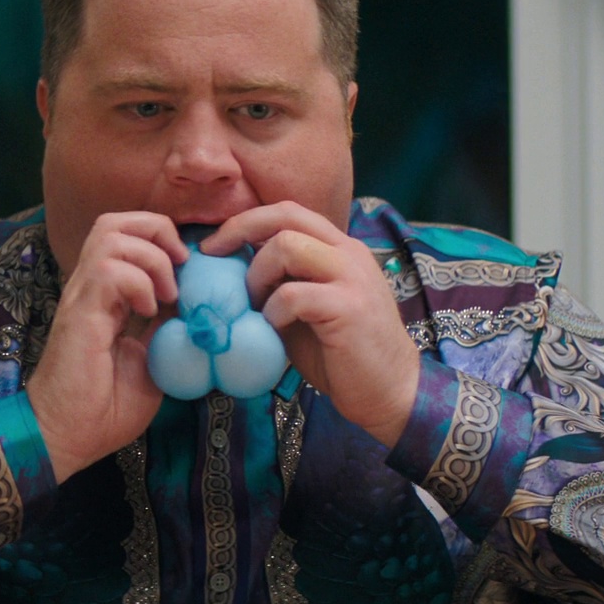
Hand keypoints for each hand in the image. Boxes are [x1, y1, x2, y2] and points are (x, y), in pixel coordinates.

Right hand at [26, 212, 184, 482]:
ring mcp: (82, 297)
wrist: (70, 436)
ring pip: (111, 234)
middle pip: (116, 221)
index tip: (191, 272)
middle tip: (181, 267)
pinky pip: (108, 270)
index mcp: (108, 296)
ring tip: (166, 294)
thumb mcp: (153, 360)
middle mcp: (91, 288)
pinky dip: (137, 282)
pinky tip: (148, 311)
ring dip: (150, 257)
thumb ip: (168, 330)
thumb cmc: (106, 407)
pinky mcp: (79, 312)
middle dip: (157, 231)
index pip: (129, 239)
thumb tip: (198, 307)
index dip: (164, 242)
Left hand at [203, 202, 420, 446]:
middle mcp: (348, 253)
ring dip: (257, 275)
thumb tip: (230, 273)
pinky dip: (272, 311)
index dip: (246, 221)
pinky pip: (292, 294)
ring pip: (286, 246)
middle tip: (213, 255)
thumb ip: (281, 284)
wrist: (390, 391)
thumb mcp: (306, 309)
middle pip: (286, 216)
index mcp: (339, 249)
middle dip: (240, 229)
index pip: (289, 212)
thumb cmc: (342, 354)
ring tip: (256, 306)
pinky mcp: (348, 308)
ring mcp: (351, 277)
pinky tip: (275, 329)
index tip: (215, 245)